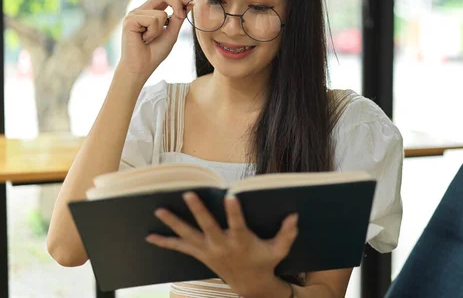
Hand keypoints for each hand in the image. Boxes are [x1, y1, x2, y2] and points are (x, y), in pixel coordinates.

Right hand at [117, 0, 192, 80]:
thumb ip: (178, 18)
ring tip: (149, 39)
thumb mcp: (171, 33)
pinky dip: (153, 33)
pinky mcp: (130, 20)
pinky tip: (144, 39)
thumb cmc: (154, 53)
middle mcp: (141, 10)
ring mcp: (134, 14)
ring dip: (161, 30)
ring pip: (161, 14)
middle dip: (177, 2)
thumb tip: (189, 3)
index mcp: (150, 12)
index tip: (190, 3)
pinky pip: (153, 20)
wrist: (141, 67)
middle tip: (182, 15)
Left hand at [146, 193, 298, 296]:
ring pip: (188, 235)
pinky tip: (150, 237)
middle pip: (207, 226)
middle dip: (197, 210)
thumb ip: (287, 233)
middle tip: (188, 194)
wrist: (249, 285)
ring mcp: (208, 250)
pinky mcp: (201, 254)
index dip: (234, 211)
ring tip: (159, 210)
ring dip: (173, 223)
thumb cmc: (264, 262)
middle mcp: (222, 246)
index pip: (238, 224)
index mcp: (241, 242)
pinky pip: (180, 248)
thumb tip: (294, 216)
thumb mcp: (279, 250)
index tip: (231, 196)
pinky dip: (165, 242)